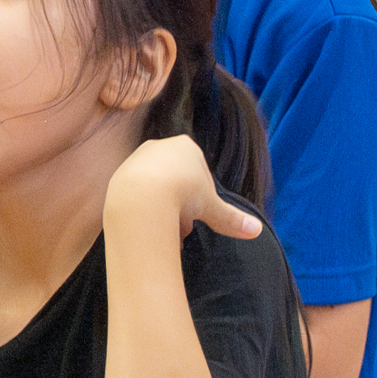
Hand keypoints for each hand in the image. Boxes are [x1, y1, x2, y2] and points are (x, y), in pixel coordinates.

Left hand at [105, 135, 263, 243]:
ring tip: (165, 228)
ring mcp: (137, 159)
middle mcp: (160, 146)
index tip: (198, 214)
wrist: (139, 198)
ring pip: (156, 188)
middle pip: (176, 181)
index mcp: (186, 146)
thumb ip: (232, 218)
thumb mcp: (211, 208)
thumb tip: (256, 231)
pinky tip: (147, 224)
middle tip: (181, 227)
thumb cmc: (181, 197)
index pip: (199, 173)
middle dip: (181, 205)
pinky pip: (137, 194)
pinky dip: (143, 209)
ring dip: (163, 209)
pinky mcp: (120, 174)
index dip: (201, 198)